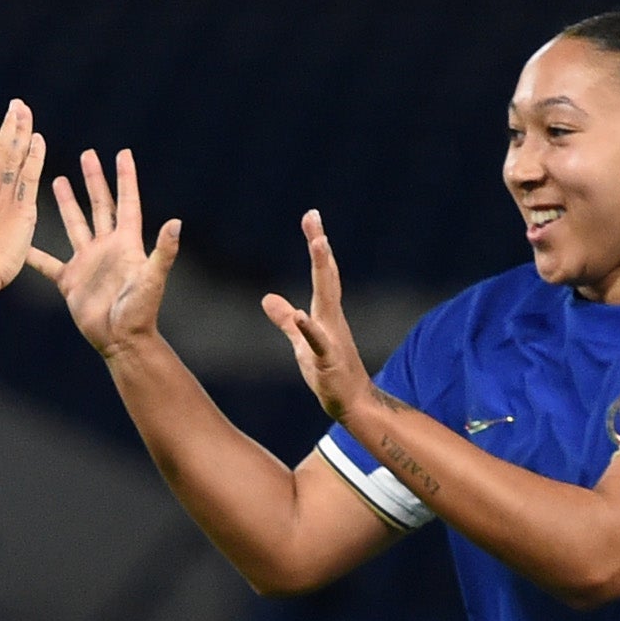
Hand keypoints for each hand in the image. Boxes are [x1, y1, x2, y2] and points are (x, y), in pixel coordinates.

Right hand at [47, 147, 180, 362]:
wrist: (121, 340)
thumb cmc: (141, 311)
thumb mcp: (153, 278)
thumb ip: (163, 251)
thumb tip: (176, 222)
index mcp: (126, 243)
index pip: (126, 202)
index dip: (125, 178)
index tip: (122, 153)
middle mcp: (106, 247)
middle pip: (99, 205)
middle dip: (93, 180)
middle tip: (87, 154)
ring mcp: (87, 262)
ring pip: (74, 224)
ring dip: (67, 202)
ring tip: (56, 179)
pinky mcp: (70, 280)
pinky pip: (48, 262)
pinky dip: (34, 252)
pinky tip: (21, 239)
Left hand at [262, 209, 375, 421]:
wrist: (352, 404)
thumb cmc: (329, 373)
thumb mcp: (301, 342)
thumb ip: (285, 320)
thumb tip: (266, 298)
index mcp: (324, 313)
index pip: (321, 273)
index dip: (316, 244)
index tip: (311, 217)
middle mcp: (331, 319)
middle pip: (326, 276)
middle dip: (320, 246)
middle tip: (314, 218)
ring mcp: (332, 337)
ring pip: (327, 299)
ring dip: (324, 270)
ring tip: (320, 244)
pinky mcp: (328, 361)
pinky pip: (318, 342)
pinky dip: (310, 328)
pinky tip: (302, 315)